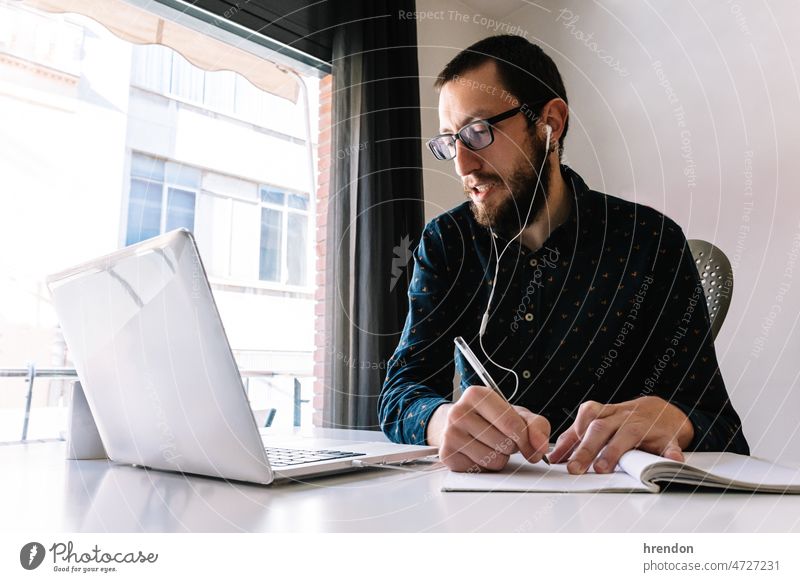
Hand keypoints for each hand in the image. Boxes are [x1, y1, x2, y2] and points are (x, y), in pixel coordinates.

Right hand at [426, 385, 549, 471]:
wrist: (459, 425)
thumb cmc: (491, 418)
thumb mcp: (516, 414)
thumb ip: (536, 425)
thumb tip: (540, 446)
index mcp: (476, 394)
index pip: (511, 423)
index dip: (527, 439)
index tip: (532, 445)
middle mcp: (458, 412)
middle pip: (504, 443)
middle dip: (512, 446)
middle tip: (502, 438)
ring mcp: (450, 434)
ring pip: (493, 459)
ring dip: (500, 457)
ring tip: (491, 445)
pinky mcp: (447, 454)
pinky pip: (480, 469)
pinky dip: (486, 466)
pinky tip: (479, 453)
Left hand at [549, 396, 693, 473]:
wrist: (664, 411)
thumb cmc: (625, 421)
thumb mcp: (600, 423)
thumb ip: (576, 438)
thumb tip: (553, 457)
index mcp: (605, 414)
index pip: (584, 421)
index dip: (571, 438)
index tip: (558, 459)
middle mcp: (623, 417)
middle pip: (601, 428)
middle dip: (586, 448)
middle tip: (575, 468)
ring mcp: (645, 426)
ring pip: (628, 434)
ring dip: (614, 451)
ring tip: (602, 467)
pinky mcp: (667, 438)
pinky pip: (669, 444)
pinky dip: (670, 453)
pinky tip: (671, 461)